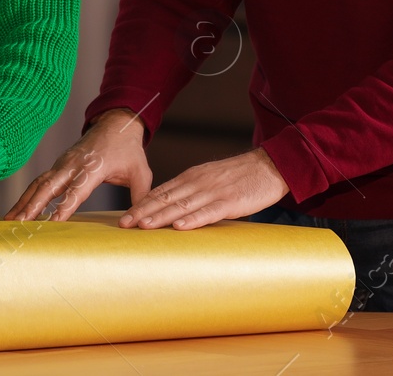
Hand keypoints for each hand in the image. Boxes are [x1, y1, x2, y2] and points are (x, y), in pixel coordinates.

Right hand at [6, 108, 152, 220]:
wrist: (115, 123)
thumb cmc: (128, 150)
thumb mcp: (141, 172)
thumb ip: (140, 196)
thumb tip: (139, 222)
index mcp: (93, 167)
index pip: (76, 191)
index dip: (64, 207)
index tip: (52, 224)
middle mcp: (73, 164)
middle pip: (49, 186)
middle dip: (33, 206)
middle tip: (19, 224)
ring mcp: (63, 163)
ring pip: (39, 183)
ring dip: (24, 201)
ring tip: (10, 220)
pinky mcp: (58, 164)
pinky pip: (40, 181)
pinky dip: (27, 195)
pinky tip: (18, 210)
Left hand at [119, 147, 288, 229]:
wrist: (268, 166)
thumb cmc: (239, 177)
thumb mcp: (209, 180)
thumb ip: (191, 192)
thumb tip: (172, 212)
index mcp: (191, 178)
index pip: (160, 192)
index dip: (140, 205)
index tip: (124, 217)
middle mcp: (198, 183)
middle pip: (165, 199)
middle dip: (142, 211)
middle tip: (123, 224)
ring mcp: (213, 192)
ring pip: (182, 205)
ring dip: (161, 216)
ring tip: (143, 226)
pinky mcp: (230, 202)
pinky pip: (209, 212)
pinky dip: (193, 219)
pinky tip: (180, 227)